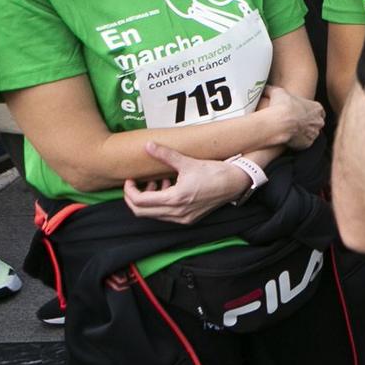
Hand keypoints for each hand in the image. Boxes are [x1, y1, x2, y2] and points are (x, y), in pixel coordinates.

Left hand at [124, 144, 250, 223]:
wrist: (235, 183)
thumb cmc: (214, 172)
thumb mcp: (187, 162)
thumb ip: (165, 155)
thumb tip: (147, 145)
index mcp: (174, 199)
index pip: (139, 202)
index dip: (129, 191)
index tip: (130, 180)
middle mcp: (176, 213)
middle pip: (142, 212)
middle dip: (134, 198)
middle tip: (135, 184)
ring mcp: (182, 218)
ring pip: (153, 215)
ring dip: (149, 201)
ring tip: (157, 183)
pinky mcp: (189, 219)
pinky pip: (166, 215)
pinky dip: (161, 204)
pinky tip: (170, 189)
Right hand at [257, 85, 324, 149]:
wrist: (280, 124)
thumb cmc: (281, 106)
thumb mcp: (278, 92)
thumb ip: (274, 90)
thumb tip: (266, 89)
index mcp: (317, 108)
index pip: (317, 110)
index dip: (308, 111)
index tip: (299, 112)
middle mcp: (319, 121)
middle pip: (316, 122)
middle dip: (307, 122)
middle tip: (294, 122)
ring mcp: (314, 133)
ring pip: (310, 133)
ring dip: (302, 132)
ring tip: (289, 131)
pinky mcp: (308, 144)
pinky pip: (304, 143)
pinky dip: (297, 141)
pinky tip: (288, 138)